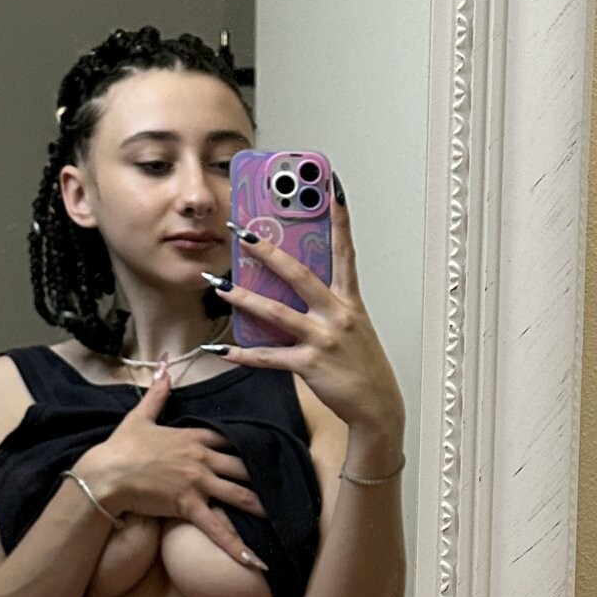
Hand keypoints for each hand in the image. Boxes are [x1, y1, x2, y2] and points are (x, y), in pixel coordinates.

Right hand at [75, 364, 269, 570]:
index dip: (250, 446)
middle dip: (264, 477)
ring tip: (282, 518)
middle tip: (285, 485)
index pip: (231, 440)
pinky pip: (217, 528)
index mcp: (194, 436)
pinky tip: (255, 561)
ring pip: (239, 495)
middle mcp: (202, 459)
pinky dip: (237, 546)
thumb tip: (164, 364)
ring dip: (261, 507)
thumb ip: (159, 391)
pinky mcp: (188, 506)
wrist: (106, 473)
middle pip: (243, 467)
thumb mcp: (141, 415)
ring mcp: (198, 483)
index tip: (269, 452)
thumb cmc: (121, 446)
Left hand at [213, 179, 404, 435]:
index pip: (345, 252)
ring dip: (244, 298)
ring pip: (276, 313)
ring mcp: (323, 340)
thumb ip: (328, 305)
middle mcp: (337, 316)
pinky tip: (222, 348)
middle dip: (268, 251)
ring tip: (220, 286)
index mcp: (349, 302)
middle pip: (299, 275)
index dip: (340, 220)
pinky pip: (269, 357)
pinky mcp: (309, 366)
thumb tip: (294, 287)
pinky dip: (243, 353)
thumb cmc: (362, 365)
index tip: (332, 191)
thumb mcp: (353, 327)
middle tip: (244, 233)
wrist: (377, 406)